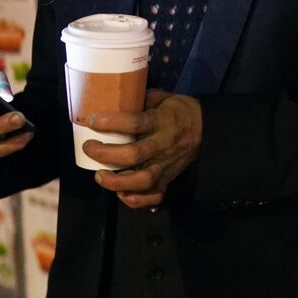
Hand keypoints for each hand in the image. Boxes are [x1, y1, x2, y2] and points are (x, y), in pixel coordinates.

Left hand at [83, 90, 201, 209]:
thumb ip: (142, 99)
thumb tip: (115, 99)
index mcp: (162, 121)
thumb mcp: (164, 97)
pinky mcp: (169, 179)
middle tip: (90, 148)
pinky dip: (137, 200)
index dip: (110, 122)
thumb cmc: (180, 111)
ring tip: (100, 176)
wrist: (208, 130)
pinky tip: (122, 194)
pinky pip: (155, 195)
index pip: (134, 122)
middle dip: (106, 154)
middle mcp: (163, 145)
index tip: (91, 120)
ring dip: (117, 182)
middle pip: (133, 155)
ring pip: (142, 180)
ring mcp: (166, 165)